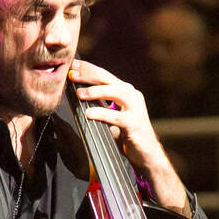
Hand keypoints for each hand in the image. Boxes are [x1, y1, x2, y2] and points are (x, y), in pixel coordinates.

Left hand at [69, 58, 161, 174]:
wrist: (146, 153)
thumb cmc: (126, 135)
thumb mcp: (112, 116)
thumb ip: (101, 105)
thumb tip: (78, 95)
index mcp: (125, 91)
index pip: (104, 75)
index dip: (87, 68)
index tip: (72, 65)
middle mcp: (132, 95)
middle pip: (108, 79)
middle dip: (88, 74)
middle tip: (72, 74)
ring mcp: (135, 108)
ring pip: (115, 92)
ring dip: (96, 91)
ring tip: (79, 93)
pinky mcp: (134, 124)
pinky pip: (116, 117)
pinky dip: (101, 114)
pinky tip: (88, 114)